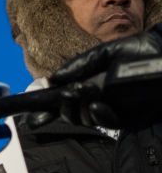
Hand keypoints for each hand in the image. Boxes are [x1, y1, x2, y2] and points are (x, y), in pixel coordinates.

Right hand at [45, 29, 161, 128]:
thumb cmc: (141, 50)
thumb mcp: (105, 53)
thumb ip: (79, 64)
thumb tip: (52, 79)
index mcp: (89, 85)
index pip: (62, 102)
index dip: (45, 111)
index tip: (31, 117)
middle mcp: (97, 100)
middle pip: (69, 114)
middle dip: (62, 107)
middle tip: (67, 94)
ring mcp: (112, 110)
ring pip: (84, 119)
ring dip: (79, 109)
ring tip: (85, 91)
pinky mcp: (128, 118)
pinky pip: (105, 122)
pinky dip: (97, 115)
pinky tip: (96, 104)